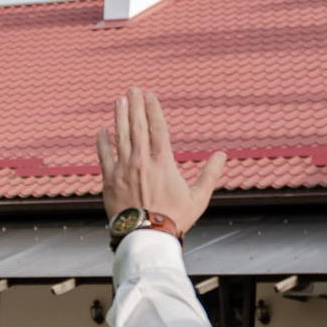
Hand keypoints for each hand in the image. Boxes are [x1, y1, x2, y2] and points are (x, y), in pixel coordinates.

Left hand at [97, 87, 226, 229]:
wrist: (146, 238)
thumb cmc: (174, 219)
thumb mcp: (198, 198)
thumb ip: (210, 175)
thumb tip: (222, 155)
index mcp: (163, 163)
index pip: (158, 128)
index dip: (153, 109)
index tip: (150, 95)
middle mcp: (142, 161)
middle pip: (138, 126)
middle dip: (135, 105)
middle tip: (133, 89)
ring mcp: (124, 170)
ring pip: (120, 136)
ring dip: (120, 116)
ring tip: (120, 100)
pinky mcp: (110, 181)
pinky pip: (104, 156)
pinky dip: (103, 142)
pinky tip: (103, 130)